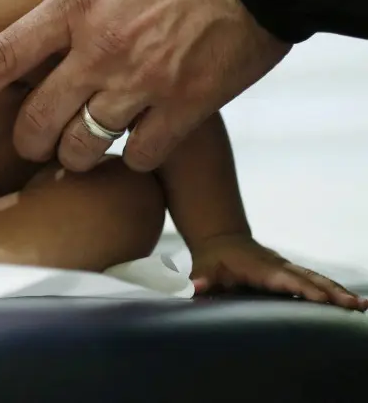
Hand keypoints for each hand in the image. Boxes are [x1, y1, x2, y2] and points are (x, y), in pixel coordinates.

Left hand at [0, 0, 290, 171]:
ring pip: (83, 145)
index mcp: (74, 5)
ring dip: (77, 155)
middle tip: (34, 143)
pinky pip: (141, 154)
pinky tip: (140, 145)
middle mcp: (96, 49)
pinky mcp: (185, 105)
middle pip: (36, 119)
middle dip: (27, 141)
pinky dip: (134, 158)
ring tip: (85, 151)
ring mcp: (139, 81)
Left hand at [189, 233, 366, 311]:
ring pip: (318, 279)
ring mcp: (288, 268)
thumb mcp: (204, 268)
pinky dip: (334, 291)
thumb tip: (195, 288)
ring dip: (339, 291)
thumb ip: (200, 280)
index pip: (286, 280)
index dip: (304, 289)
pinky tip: (352, 302)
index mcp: (261, 268)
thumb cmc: (212, 258)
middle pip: (310, 279)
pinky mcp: (292, 273)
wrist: (220, 238)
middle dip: (332, 292)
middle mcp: (280, 266)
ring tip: (363, 306)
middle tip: (355, 305)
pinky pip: (316, 282)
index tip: (322, 299)